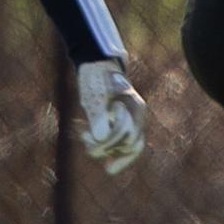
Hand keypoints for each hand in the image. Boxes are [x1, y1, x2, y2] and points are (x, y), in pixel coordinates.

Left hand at [77, 59, 145, 174]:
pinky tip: (101, 157)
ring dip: (109, 151)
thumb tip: (100, 137)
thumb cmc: (95, 76)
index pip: (127, 133)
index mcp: (135, 107)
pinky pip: (123, 145)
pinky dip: (112, 151)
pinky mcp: (123, 125)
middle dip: (108, 147)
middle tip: (86, 144)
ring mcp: (131, 121)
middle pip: (129, 143)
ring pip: (128, 147)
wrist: (96, 65)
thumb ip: (97, 114)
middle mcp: (137, 117)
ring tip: (90, 149)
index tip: (86, 136)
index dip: (108, 140)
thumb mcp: (93, 94)